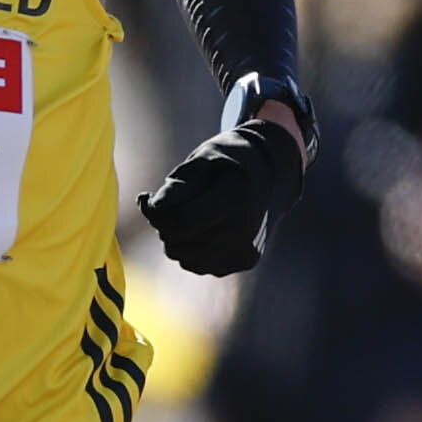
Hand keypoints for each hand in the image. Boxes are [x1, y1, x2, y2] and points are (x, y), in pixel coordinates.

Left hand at [141, 75, 308, 276]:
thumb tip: (148, 207)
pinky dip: (192, 248)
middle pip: (178, 243)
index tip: (147, 198)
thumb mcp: (203, 157)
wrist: (274, 176)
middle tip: (169, 203)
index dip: (155, 214)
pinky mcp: (245, 261)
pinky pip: (199, 264)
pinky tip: (202, 228)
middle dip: (164, 224)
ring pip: (184, 258)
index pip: (180, 222)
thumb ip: (174, 183)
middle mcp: (244, 230)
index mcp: (235, 199)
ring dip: (176, 238)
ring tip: (187, 213)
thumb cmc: (232, 161)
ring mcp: (245, 250)